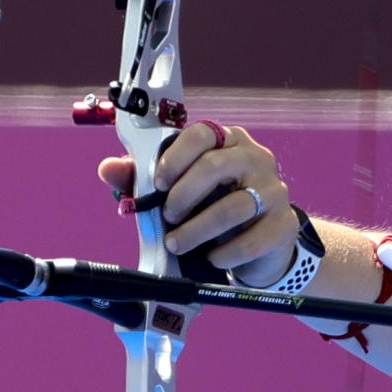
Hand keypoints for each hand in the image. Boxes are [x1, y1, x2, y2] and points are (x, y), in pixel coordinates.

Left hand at [95, 119, 301, 284]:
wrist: (260, 247)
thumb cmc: (212, 210)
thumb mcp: (178, 192)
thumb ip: (142, 178)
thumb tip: (107, 168)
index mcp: (227, 142)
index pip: (201, 133)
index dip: (175, 156)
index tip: (158, 182)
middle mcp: (255, 159)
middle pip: (216, 166)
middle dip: (183, 195)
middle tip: (167, 217)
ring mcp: (274, 191)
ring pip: (233, 207)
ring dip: (197, 230)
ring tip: (178, 244)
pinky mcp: (283, 225)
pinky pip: (252, 240)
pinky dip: (225, 253)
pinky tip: (212, 258)